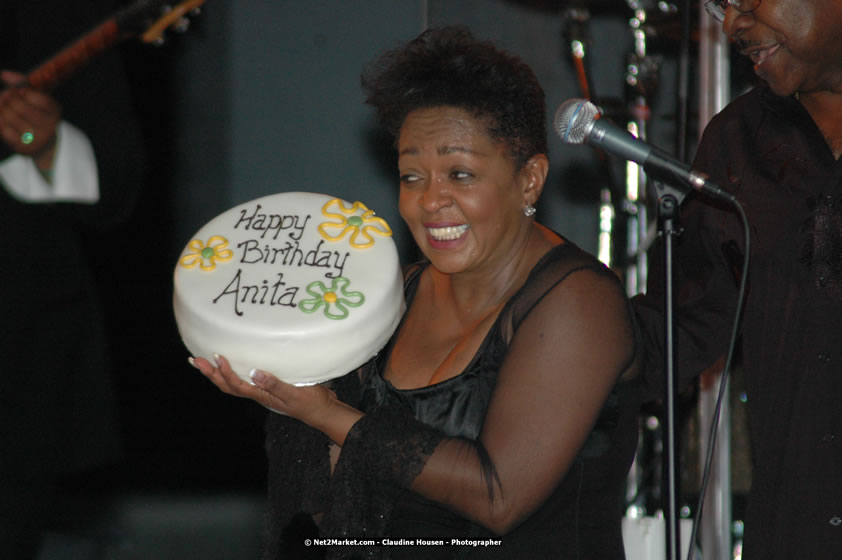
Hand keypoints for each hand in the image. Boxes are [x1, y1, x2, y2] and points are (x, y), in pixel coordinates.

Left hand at [0, 70, 60, 167]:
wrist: (46, 145)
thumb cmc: (38, 115)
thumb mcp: (38, 98)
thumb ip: (23, 83)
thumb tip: (4, 74)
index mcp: (55, 112)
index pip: (39, 99)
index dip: (24, 92)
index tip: (18, 91)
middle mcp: (49, 127)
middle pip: (21, 107)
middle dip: (8, 98)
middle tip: (5, 95)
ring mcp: (37, 139)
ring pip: (10, 117)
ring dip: (2, 109)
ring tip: (3, 106)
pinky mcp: (25, 148)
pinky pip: (5, 130)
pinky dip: (0, 121)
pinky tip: (2, 118)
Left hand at [189, 353, 361, 442]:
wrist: (324, 411)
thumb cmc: (311, 403)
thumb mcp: (295, 393)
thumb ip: (275, 384)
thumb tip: (254, 371)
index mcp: (261, 395)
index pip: (236, 384)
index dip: (224, 372)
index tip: (218, 356)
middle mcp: (258, 394)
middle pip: (227, 386)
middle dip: (210, 374)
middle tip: (195, 359)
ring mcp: (263, 391)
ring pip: (233, 384)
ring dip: (216, 374)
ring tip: (203, 362)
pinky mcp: (270, 386)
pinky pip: (244, 380)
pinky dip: (232, 372)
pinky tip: (232, 364)